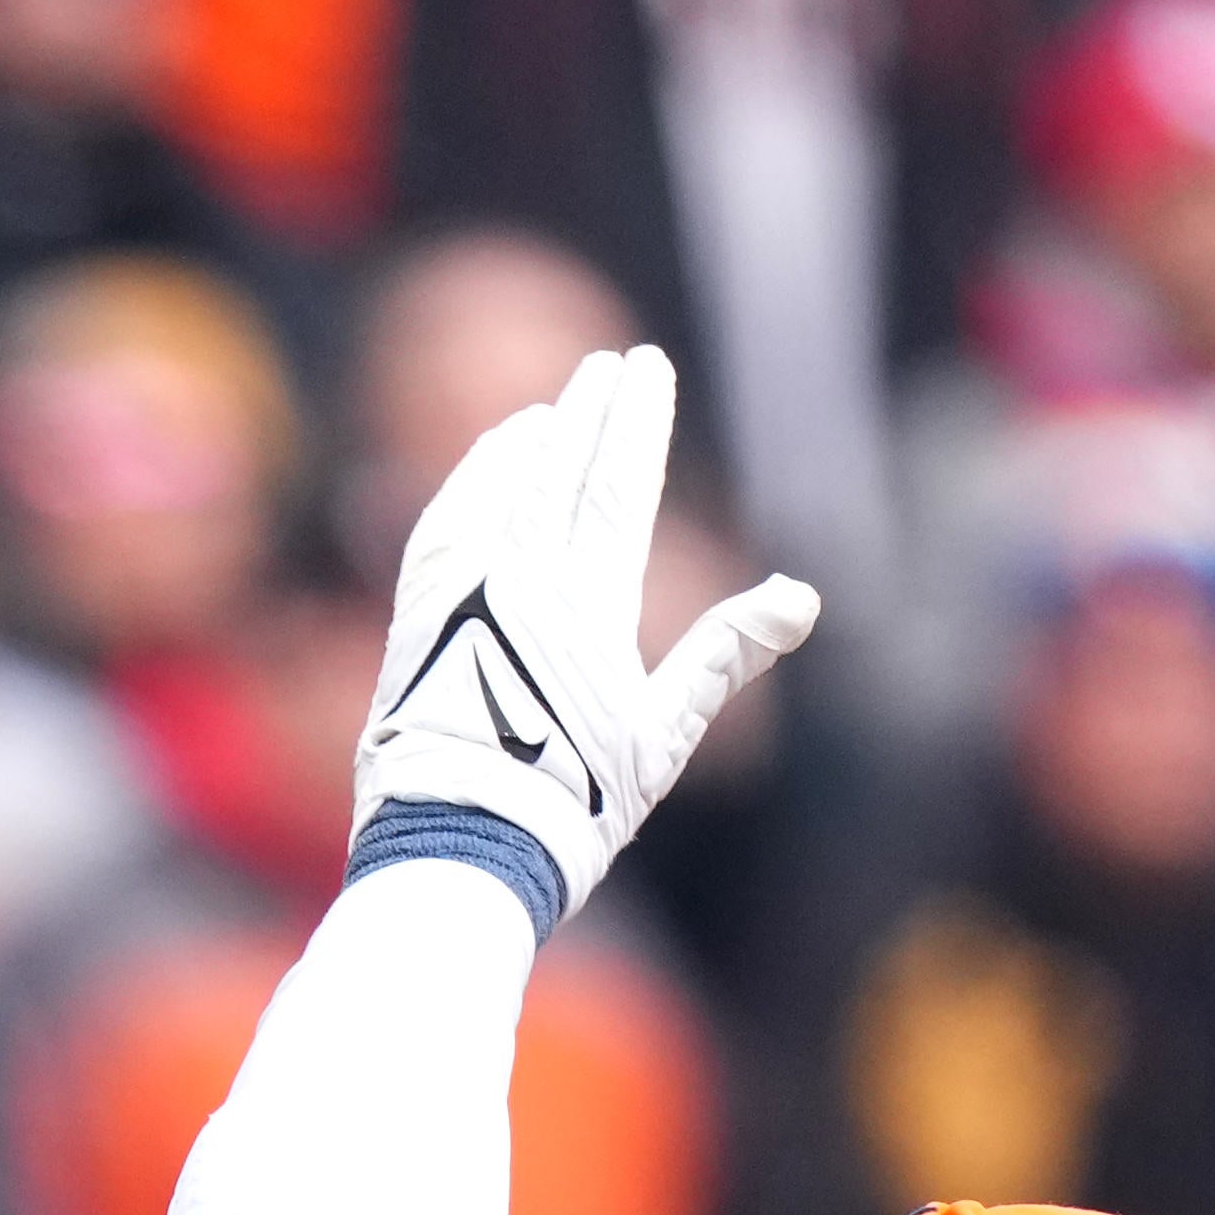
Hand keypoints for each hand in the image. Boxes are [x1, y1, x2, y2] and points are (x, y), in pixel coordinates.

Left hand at [350, 342, 817, 929]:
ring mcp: (461, 601)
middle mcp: (521, 587)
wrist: (460, 850)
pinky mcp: (415, 625)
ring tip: (547, 412)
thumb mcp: (662, 736)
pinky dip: (464, 490)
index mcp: (590, 607)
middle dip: (586, 411)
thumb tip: (800, 598)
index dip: (635, 421)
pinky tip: (481, 472)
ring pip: (495, 494)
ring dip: (523, 445)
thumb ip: (724, 654)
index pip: (618, 485)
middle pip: (558, 473)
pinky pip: (440, 532)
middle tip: (606, 364)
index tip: (647, 367)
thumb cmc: (570, 805)